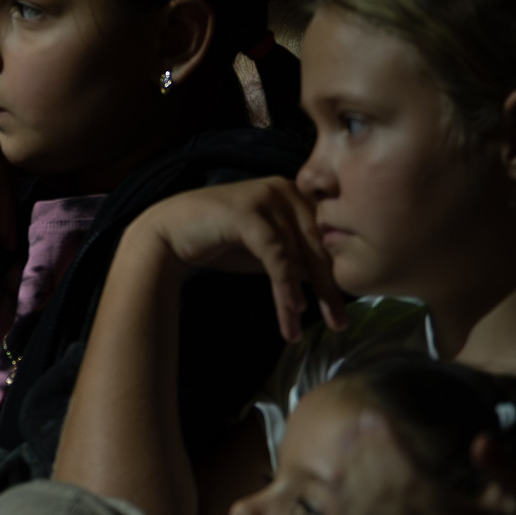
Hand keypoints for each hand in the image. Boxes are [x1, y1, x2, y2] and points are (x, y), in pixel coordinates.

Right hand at [0, 90, 16, 245]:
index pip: (4, 137)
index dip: (12, 171)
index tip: (12, 205)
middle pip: (11, 149)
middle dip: (18, 185)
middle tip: (16, 221)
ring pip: (10, 164)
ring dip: (11, 203)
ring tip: (10, 235)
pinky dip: (2, 209)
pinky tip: (4, 234)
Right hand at [131, 177, 344, 341]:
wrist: (170, 233)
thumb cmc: (220, 241)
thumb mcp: (268, 252)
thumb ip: (297, 259)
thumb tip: (332, 284)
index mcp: (296, 195)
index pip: (327, 237)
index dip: (337, 273)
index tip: (345, 307)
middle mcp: (286, 190)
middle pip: (318, 245)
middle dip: (329, 288)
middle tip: (341, 323)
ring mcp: (267, 197)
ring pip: (299, 252)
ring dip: (306, 294)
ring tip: (311, 324)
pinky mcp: (249, 212)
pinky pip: (276, 254)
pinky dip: (285, 284)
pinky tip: (291, 309)